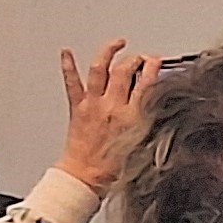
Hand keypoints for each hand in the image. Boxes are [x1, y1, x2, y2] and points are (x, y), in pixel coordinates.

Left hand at [55, 39, 157, 189]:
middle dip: (135, 59)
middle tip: (140, 57)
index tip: (156, 61)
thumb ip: (148, 121)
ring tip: (117, 43)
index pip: (146, 82)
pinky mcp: (77, 108)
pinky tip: (66, 53)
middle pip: (124, 70)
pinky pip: (72, 83)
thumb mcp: (141, 144)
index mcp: (131, 117)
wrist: (85, 179)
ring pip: (100, 69)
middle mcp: (112, 106)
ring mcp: (93, 105)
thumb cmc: (111, 170)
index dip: (152, 67)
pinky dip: (68, 66)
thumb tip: (154, 103)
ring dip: (108, 52)